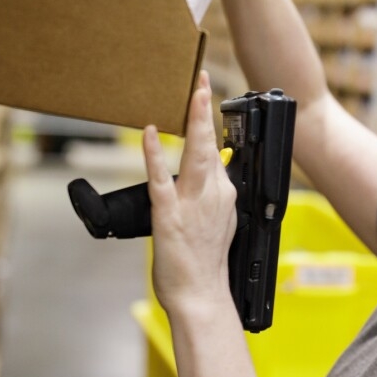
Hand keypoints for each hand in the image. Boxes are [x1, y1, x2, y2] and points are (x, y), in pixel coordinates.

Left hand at [143, 71, 237, 318]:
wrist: (202, 297)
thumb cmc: (206, 266)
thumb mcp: (220, 225)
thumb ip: (215, 197)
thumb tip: (212, 176)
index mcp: (225, 196)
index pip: (217, 152)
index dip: (209, 123)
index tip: (206, 96)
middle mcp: (214, 195)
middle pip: (210, 144)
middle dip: (205, 108)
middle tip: (200, 79)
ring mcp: (193, 204)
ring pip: (194, 153)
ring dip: (194, 120)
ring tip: (191, 92)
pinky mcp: (170, 215)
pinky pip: (161, 178)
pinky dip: (155, 153)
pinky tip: (151, 132)